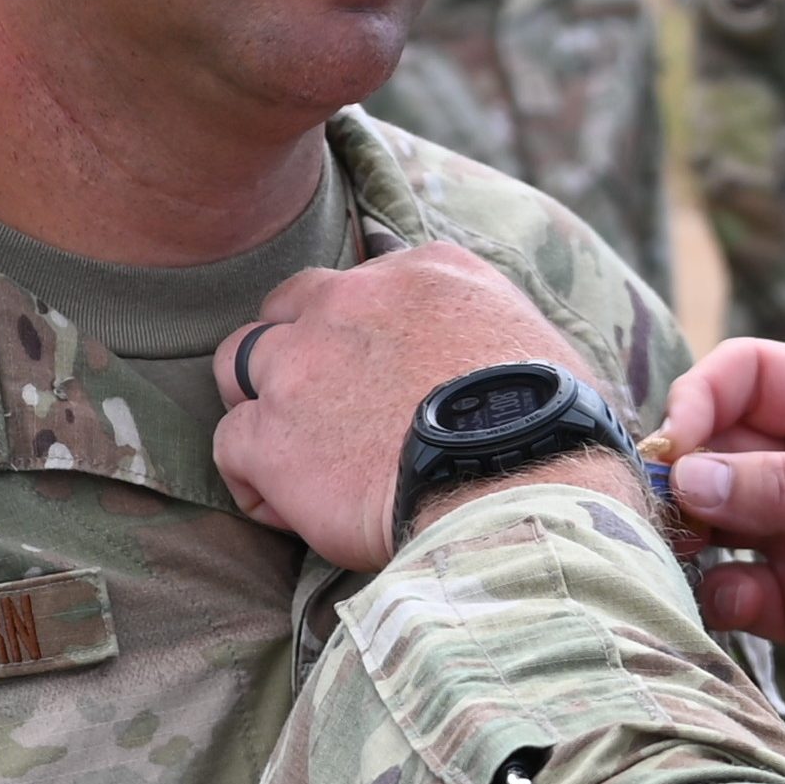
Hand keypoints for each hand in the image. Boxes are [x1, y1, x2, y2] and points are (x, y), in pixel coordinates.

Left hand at [212, 243, 608, 570]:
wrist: (521, 483)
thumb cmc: (555, 429)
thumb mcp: (542, 344)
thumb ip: (497, 335)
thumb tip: (513, 366)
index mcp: (425, 272)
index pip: (362, 285)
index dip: (362, 337)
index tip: (382, 381)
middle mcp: (352, 300)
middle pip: (289, 310)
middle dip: (296, 354)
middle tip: (327, 413)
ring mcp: (303, 363)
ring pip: (238, 364)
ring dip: (260, 405)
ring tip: (297, 459)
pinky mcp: (272, 434)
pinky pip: (229, 445)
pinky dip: (251, 480)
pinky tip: (289, 511)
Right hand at [659, 340, 784, 783]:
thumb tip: (686, 472)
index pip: (753, 373)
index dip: (705, 393)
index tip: (681, 439)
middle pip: (719, 447)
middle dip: (682, 470)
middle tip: (661, 507)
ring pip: (716, 521)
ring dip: (685, 535)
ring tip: (674, 554)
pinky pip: (734, 594)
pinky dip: (712, 598)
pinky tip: (721, 606)